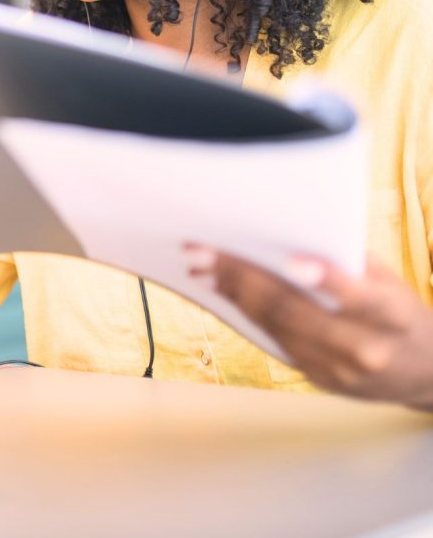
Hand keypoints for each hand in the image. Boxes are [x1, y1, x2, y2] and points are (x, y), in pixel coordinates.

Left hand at [186, 245, 432, 409]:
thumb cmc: (400, 312)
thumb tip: (287, 231)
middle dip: (243, 277)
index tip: (293, 262)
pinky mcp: (317, 378)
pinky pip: (273, 339)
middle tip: (204, 251)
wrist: (427, 374)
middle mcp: (364, 348)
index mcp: (392, 317)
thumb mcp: (389, 281)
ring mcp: (338, 370)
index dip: (327, 280)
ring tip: (201, 265)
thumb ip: (347, 262)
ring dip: (232, 292)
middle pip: (295, 311)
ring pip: (274, 326)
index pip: (360, 298)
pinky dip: (244, 311)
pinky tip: (222, 288)